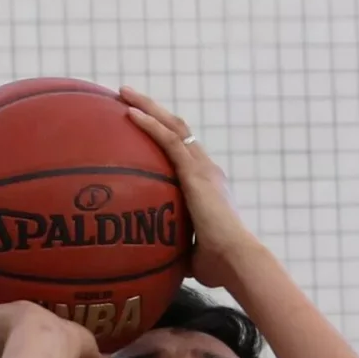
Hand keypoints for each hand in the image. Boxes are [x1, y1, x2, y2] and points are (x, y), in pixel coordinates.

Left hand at [119, 86, 258, 288]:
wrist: (235, 259)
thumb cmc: (217, 265)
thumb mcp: (190, 254)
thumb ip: (175, 249)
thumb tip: (157, 262)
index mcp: (208, 186)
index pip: (184, 153)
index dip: (164, 136)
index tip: (144, 125)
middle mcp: (207, 170)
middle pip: (177, 130)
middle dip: (153, 111)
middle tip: (127, 98)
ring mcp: (202, 168)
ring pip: (173, 126)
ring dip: (147, 107)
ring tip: (123, 92)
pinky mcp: (196, 172)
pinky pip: (169, 140)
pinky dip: (149, 124)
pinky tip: (129, 112)